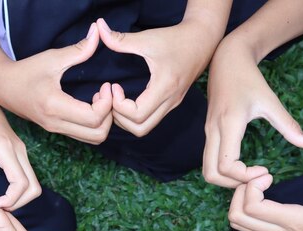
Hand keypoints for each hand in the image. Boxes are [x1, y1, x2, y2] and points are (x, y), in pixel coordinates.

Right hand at [0, 23, 112, 144]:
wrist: (2, 87)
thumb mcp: (52, 58)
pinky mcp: (58, 130)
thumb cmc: (26, 71)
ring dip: (103, 122)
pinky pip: (85, 136)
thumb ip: (78, 50)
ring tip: (99, 101)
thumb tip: (97, 33)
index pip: (93, 118)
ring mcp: (57, 130)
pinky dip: (95, 124)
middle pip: (98, 134)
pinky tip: (90, 105)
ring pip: (93, 139)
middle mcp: (57, 124)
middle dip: (110, 116)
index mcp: (55, 106)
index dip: (107, 103)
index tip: (105, 85)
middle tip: (106, 96)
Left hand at [0, 90, 40, 210]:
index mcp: (6, 150)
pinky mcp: (22, 153)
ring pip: (34, 184)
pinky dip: (21, 191)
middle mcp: (20, 152)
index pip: (20, 183)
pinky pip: (30, 178)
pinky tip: (3, 194)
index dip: (10, 200)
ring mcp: (23, 152)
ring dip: (22, 198)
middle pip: (34, 188)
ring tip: (1, 203)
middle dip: (20, 203)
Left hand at [97, 17, 213, 136]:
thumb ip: (121, 39)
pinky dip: (135, 117)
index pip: (137, 115)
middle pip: (140, 129)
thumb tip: (99, 28)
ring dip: (126, 120)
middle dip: (120, 118)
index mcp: (164, 87)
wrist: (202, 40)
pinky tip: (127, 100)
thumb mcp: (147, 38)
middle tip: (111, 98)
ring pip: (145, 128)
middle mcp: (170, 101)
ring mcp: (171, 105)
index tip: (114, 86)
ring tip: (117, 100)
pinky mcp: (171, 103)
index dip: (119, 106)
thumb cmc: (175, 39)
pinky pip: (150, 120)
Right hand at [203, 37, 302, 187]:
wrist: (226, 60)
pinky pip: (209, 162)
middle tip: (255, 179)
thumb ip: (289, 125)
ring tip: (249, 175)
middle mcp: (213, 132)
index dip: (244, 176)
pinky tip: (243, 166)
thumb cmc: (249, 78)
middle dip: (232, 184)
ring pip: (207, 171)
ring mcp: (208, 134)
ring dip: (226, 180)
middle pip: (211, 175)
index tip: (265, 171)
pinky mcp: (208, 134)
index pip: (227, 166)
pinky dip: (223, 171)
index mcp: (229, 124)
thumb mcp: (271, 101)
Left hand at [228, 144, 302, 230]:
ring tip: (257, 188)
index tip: (268, 176)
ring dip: (239, 202)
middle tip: (257, 180)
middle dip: (238, 192)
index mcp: (292, 222)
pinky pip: (247, 227)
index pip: (252, 207)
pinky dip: (245, 209)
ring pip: (237, 224)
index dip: (251, 186)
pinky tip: (262, 198)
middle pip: (236, 216)